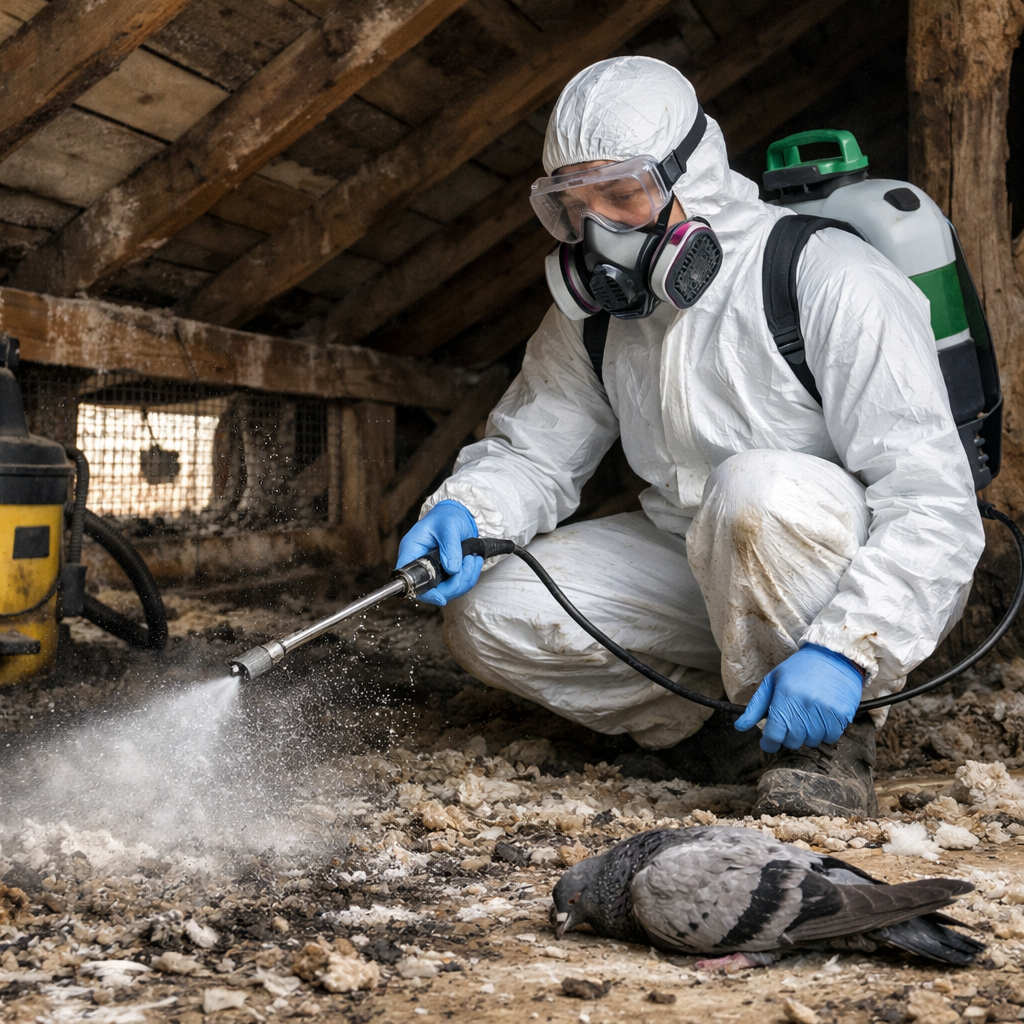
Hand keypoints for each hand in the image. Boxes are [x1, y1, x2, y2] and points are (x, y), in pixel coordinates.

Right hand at [396, 500, 482, 606]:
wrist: (459, 515)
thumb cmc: (448, 516)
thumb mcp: (449, 525)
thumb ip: (450, 546)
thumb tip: (452, 569)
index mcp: (412, 551)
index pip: (410, 580)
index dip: (424, 592)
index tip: (441, 596)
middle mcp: (419, 564)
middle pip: (431, 591)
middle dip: (454, 584)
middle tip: (469, 563)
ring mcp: (433, 571)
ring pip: (447, 591)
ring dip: (465, 580)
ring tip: (474, 559)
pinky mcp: (445, 574)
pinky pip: (457, 585)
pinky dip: (469, 577)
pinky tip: (474, 562)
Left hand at [734, 643, 863, 751]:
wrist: (834, 656)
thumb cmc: (799, 668)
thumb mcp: (772, 681)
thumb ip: (756, 706)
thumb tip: (740, 726)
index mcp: (785, 696)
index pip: (774, 735)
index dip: (769, 743)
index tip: (769, 742)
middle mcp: (805, 705)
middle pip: (792, 742)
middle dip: (788, 736)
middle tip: (791, 721)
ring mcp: (825, 711)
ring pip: (811, 742)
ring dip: (807, 734)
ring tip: (808, 716)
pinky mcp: (842, 715)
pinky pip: (830, 738)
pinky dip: (825, 733)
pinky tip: (822, 717)